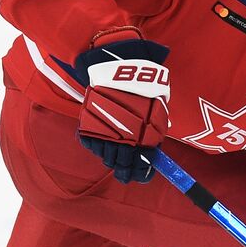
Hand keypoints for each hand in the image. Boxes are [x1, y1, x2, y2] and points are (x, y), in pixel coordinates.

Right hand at [73, 38, 170, 182]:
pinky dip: (97, 146)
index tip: (141, 176)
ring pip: (106, 157)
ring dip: (111, 158)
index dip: (141, 174)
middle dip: (125, 171)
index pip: (141, 166)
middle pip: (121, 165)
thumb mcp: (157, 113)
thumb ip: (154, 134)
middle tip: (126, 174)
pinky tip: (104, 142)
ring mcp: (105, 134)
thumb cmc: (143, 91)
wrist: (121, 71)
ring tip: (115, 155)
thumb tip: (154, 154)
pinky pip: (91, 145)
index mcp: (143, 139)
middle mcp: (123, 140)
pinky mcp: (89, 126)